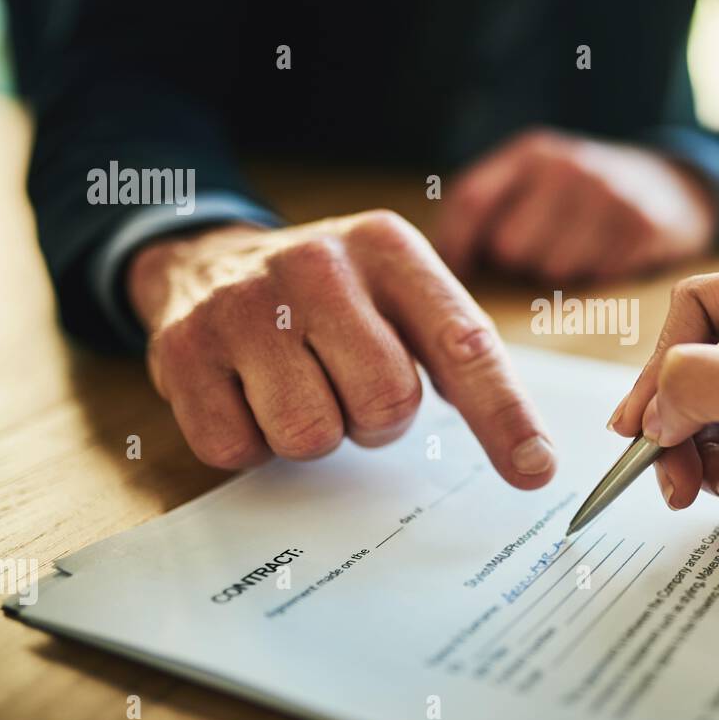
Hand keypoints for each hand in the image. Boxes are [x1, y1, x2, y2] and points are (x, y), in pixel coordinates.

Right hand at [125, 211, 555, 485]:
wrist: (212, 259)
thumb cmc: (334, 298)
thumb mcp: (402, 295)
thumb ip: (464, 359)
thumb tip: (533, 458)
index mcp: (390, 249)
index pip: (463, 343)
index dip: (503, 414)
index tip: (535, 470)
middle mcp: (318, 264)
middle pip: (386, 403)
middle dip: (377, 418)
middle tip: (349, 384)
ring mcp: (243, 304)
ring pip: (312, 435)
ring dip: (316, 432)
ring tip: (300, 384)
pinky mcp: (183, 350)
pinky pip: (240, 449)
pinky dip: (252, 442)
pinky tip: (248, 393)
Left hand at [436, 128, 716, 281]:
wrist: (670, 184)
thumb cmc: (580, 196)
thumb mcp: (534, 179)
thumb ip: (486, 206)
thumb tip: (436, 260)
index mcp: (531, 152)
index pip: (472, 200)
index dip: (455, 245)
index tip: (452, 277)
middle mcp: (567, 165)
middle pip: (510, 247)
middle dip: (518, 264)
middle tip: (540, 254)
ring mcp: (608, 193)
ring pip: (553, 270)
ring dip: (560, 274)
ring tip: (577, 252)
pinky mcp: (642, 224)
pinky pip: (596, 277)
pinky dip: (598, 276)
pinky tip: (608, 254)